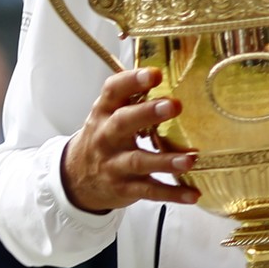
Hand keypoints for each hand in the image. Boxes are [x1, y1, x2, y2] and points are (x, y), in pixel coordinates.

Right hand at [61, 67, 196, 212]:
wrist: (76, 178)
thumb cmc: (105, 138)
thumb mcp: (110, 115)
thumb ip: (134, 98)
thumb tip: (173, 73)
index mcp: (104, 113)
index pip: (112, 91)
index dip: (131, 80)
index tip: (154, 74)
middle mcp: (106, 136)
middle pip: (123, 123)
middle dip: (147, 114)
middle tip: (173, 105)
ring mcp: (114, 164)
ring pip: (138, 160)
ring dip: (165, 160)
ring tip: (190, 159)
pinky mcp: (124, 187)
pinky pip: (149, 190)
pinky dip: (172, 194)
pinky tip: (193, 194)